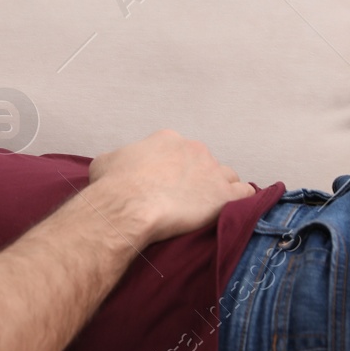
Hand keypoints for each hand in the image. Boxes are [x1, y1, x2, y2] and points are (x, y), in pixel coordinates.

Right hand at [86, 129, 257, 244]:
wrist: (128, 206)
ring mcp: (212, 170)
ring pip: (227, 177)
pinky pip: (244, 194)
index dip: (176, 169)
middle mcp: (193, 149)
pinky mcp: (224, 194)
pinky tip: (230, 211)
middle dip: (198, 178)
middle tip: (185, 199)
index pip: (181, 151)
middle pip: (205, 163)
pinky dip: (240, 202)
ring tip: (209, 208)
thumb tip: (116, 165)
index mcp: (167, 139)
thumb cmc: (113, 186)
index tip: (169, 185)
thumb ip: (118, 159)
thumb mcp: (105, 162)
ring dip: (220, 189)